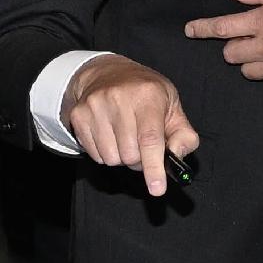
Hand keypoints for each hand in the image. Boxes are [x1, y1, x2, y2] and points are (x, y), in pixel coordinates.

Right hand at [61, 55, 201, 194]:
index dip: (154, 167)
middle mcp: (119, 98)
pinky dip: (106, 154)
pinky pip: (95, 155)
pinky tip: (110, 135)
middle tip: (142, 146)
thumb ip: (183, 135)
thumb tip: (176, 155)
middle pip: (130, 155)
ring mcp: (95, 106)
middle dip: (139, 160)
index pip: (150, 139)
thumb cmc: (146, 94)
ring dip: (121, 157)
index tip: (157, 188)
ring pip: (111, 159)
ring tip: (125, 139)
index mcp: (148, 95)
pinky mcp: (79, 115)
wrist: (108, 73)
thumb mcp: (173, 108)